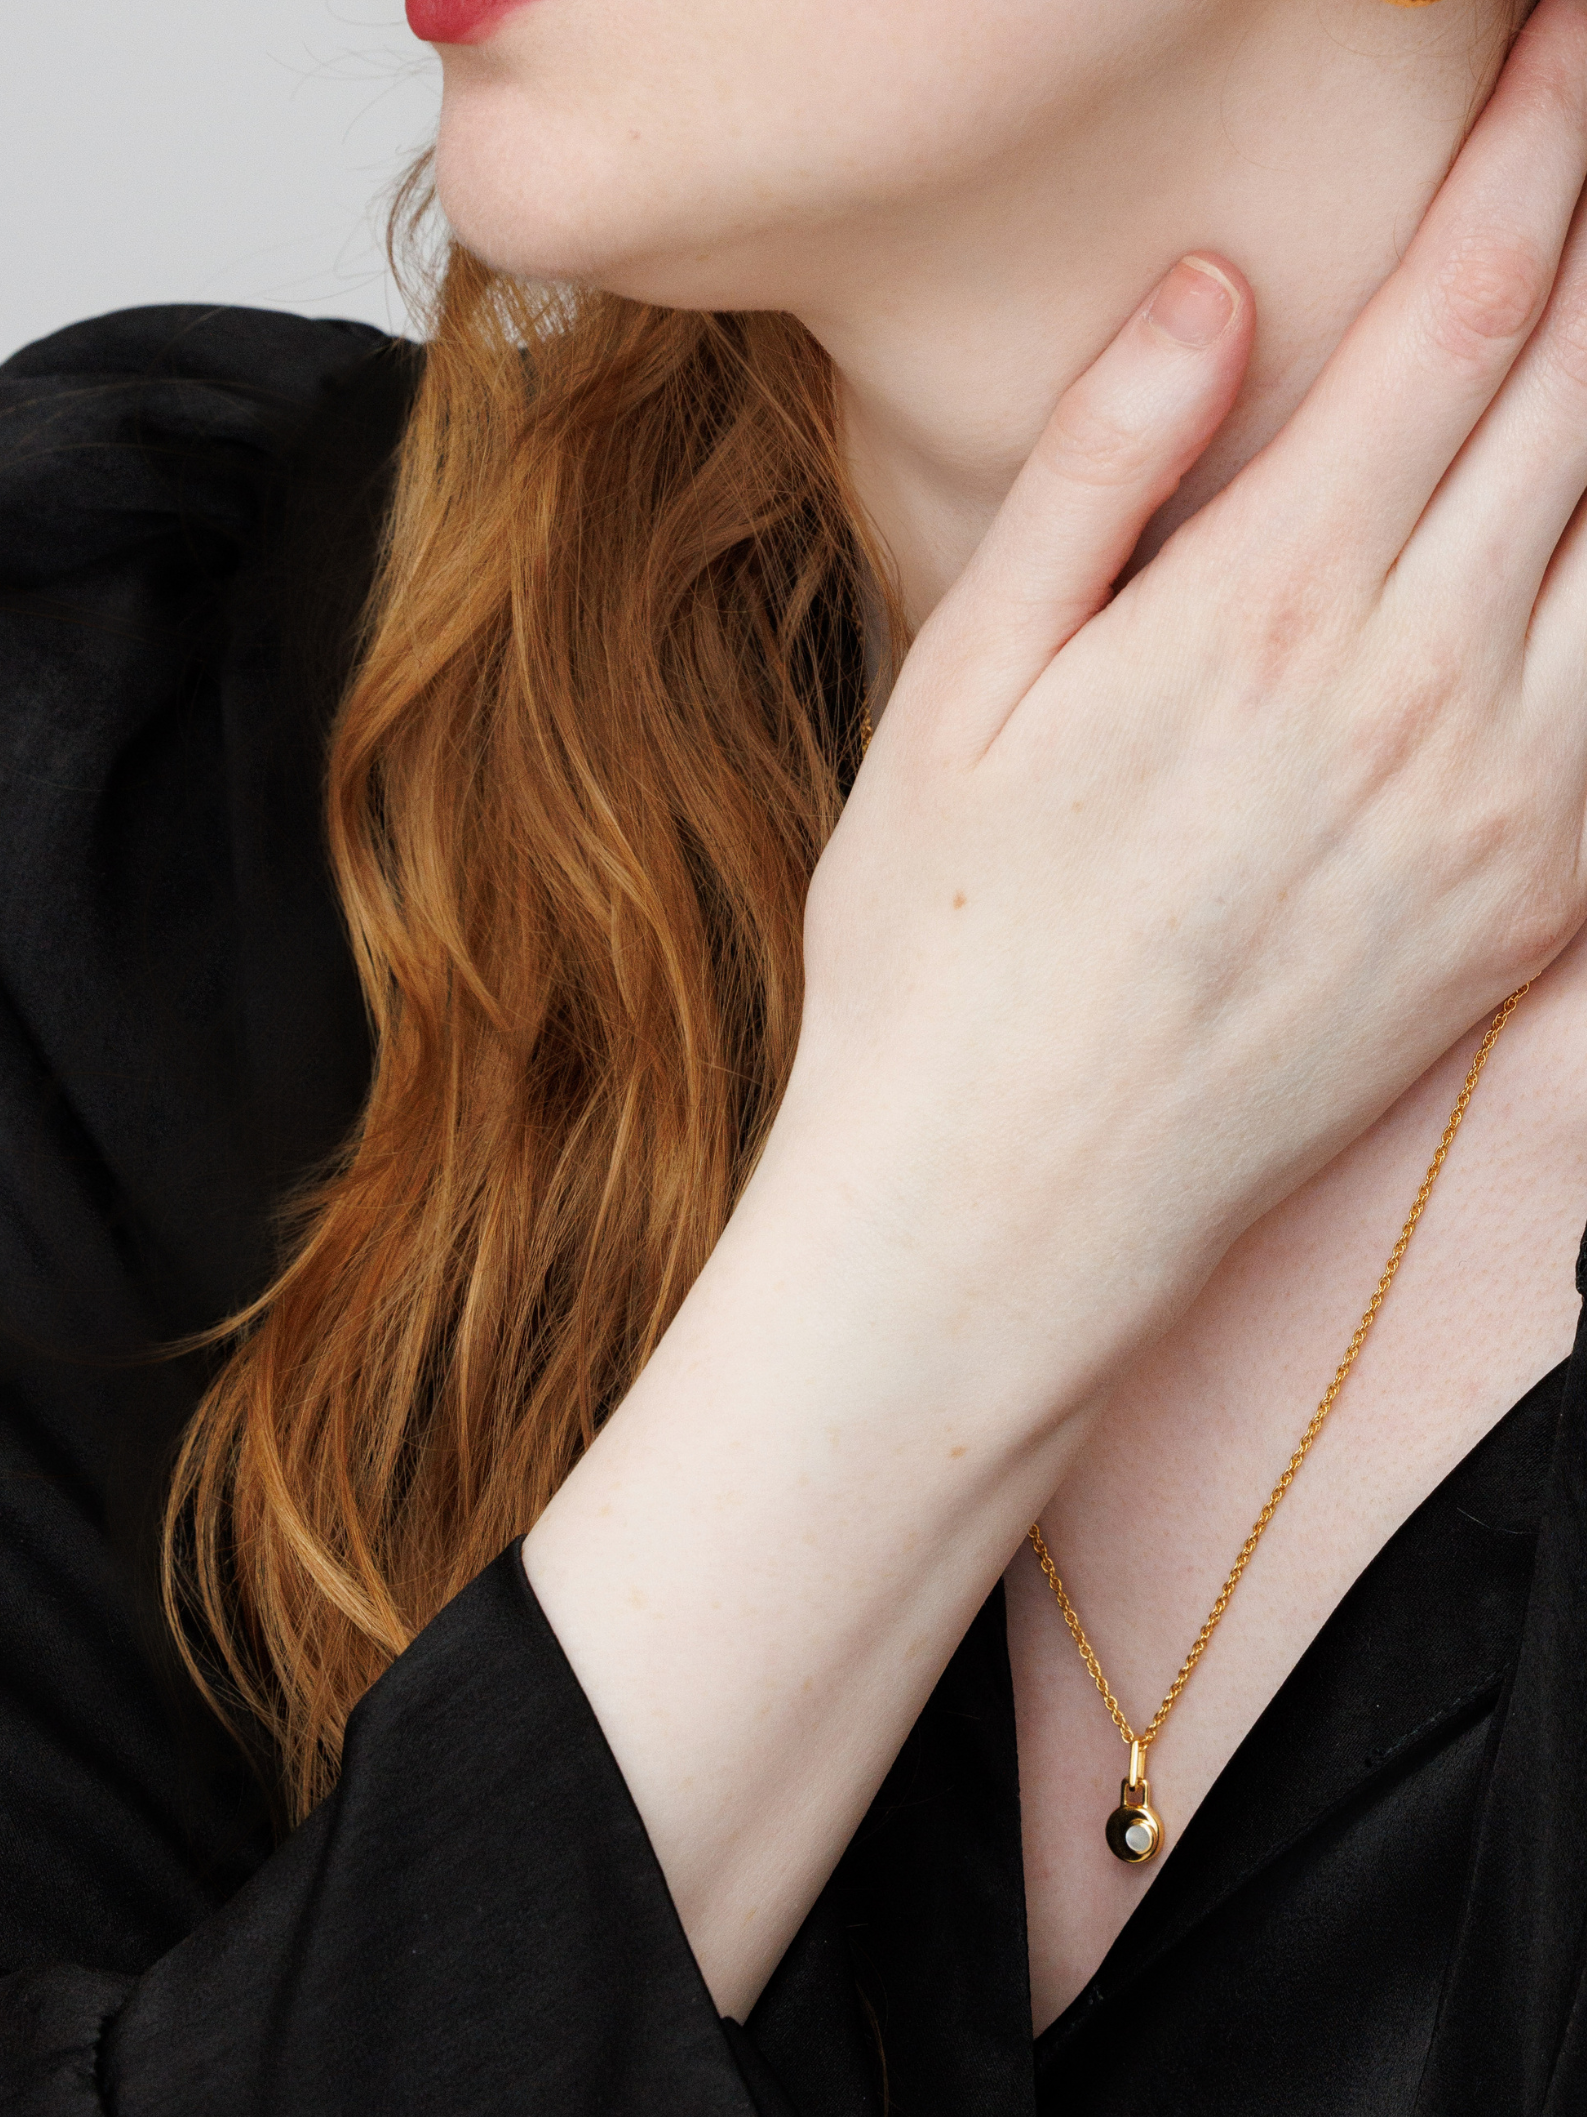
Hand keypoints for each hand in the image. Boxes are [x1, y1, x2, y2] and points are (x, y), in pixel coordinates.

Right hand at [527, 0, 1586, 2019]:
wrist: (1004, 1205)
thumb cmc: (943, 955)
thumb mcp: (967, 689)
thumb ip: (1102, 473)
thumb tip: (1215, 297)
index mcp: (1267, 604)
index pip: (1462, 310)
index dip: (1539, 150)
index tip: (1566, 54)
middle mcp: (1417, 691)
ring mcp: (1497, 809)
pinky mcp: (1525, 914)